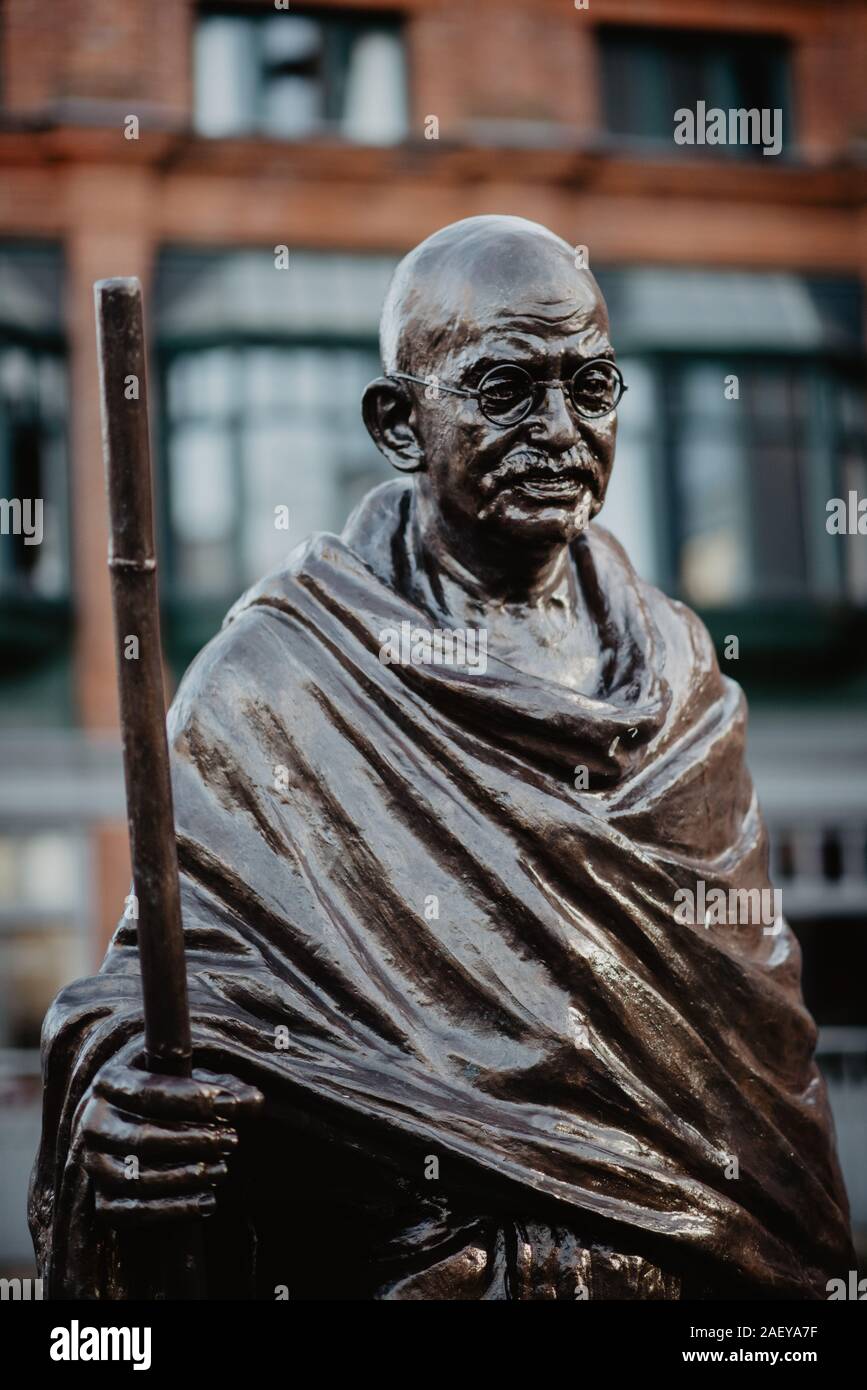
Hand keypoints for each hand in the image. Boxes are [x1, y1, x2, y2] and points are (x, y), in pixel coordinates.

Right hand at [81, 1054, 263, 1225]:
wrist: (138, 1126)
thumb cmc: (173, 1097)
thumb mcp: (194, 1082)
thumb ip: (225, 1088)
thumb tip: (253, 1102)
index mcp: (109, 1081)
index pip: (146, 1092)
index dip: (190, 1100)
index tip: (229, 1105)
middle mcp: (91, 1122)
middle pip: (142, 1137)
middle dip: (194, 1141)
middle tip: (232, 1140)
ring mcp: (92, 1163)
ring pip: (135, 1177)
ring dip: (185, 1176)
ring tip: (222, 1169)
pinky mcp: (99, 1199)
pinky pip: (130, 1212)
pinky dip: (172, 1210)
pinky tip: (208, 1202)